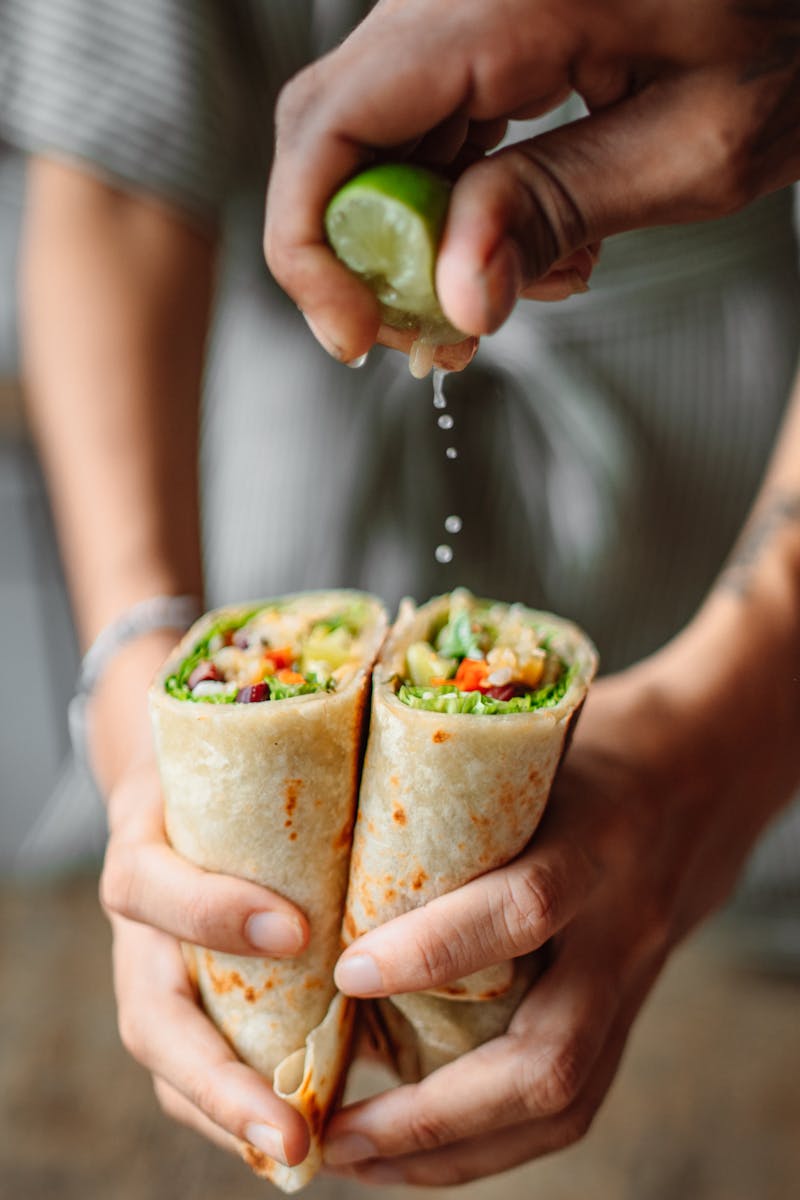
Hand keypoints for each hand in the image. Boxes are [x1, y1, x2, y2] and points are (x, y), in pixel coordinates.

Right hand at [99, 755, 311, 1168]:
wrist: (185, 783)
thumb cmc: (229, 761)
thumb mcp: (240, 743)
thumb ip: (297, 747)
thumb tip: (393, 712)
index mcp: (145, 848)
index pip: (146, 885)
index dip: (208, 911)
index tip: (293, 931)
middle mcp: (144, 927)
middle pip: (151, 1019)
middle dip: (216, 1086)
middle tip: (293, 1133)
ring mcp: (160, 973)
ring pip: (175, 1066)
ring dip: (236, 1119)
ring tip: (306, 1154)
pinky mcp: (194, 1003)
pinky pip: (206, 1070)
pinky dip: (250, 1110)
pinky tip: (312, 1137)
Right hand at [265, 0, 799, 362]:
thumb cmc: (788, 30)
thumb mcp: (695, 141)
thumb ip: (559, 207)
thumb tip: (456, 299)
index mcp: (497, 2)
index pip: (330, 125)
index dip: (312, 247)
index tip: (356, 338)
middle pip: (332, 136)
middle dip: (362, 259)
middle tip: (426, 339)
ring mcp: (460, 7)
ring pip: (374, 141)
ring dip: (414, 241)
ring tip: (494, 302)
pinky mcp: (481, 27)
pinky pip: (426, 126)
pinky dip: (452, 204)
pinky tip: (520, 245)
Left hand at [322, 606, 799, 1185]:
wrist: (706, 771)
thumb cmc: (596, 745)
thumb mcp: (533, 739)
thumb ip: (459, 776)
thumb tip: (336, 800)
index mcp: (594, 840)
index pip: (525, 907)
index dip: (438, 948)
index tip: (350, 973)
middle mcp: (619, 927)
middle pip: (551, 1056)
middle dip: (438, 1112)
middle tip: (340, 1130)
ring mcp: (629, 980)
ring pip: (563, 1100)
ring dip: (455, 1149)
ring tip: (359, 1158)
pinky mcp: (627, 1012)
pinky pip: (571, 1101)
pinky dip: (491, 1141)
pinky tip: (420, 1147)